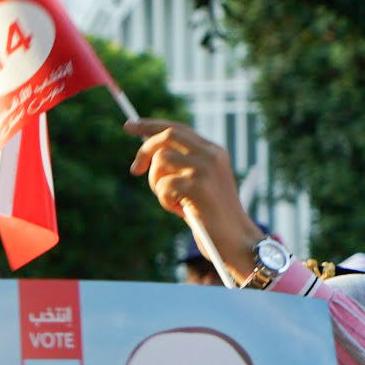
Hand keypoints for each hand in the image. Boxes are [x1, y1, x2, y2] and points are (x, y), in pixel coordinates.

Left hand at [126, 119, 259, 275]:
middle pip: (167, 136)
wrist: (235, 239)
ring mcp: (206, 168)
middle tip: (134, 170)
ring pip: (161, 161)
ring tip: (173, 201)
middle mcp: (211, 155)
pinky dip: (165, 200)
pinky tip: (181, 211)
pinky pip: (164, 185)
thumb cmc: (211, 215)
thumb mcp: (197, 183)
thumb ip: (180, 165)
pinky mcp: (198, 186)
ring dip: (158, 184)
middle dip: (144, 151)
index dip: (151, 125)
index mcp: (213, 151)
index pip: (177, 128)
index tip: (129, 126)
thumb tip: (147, 153)